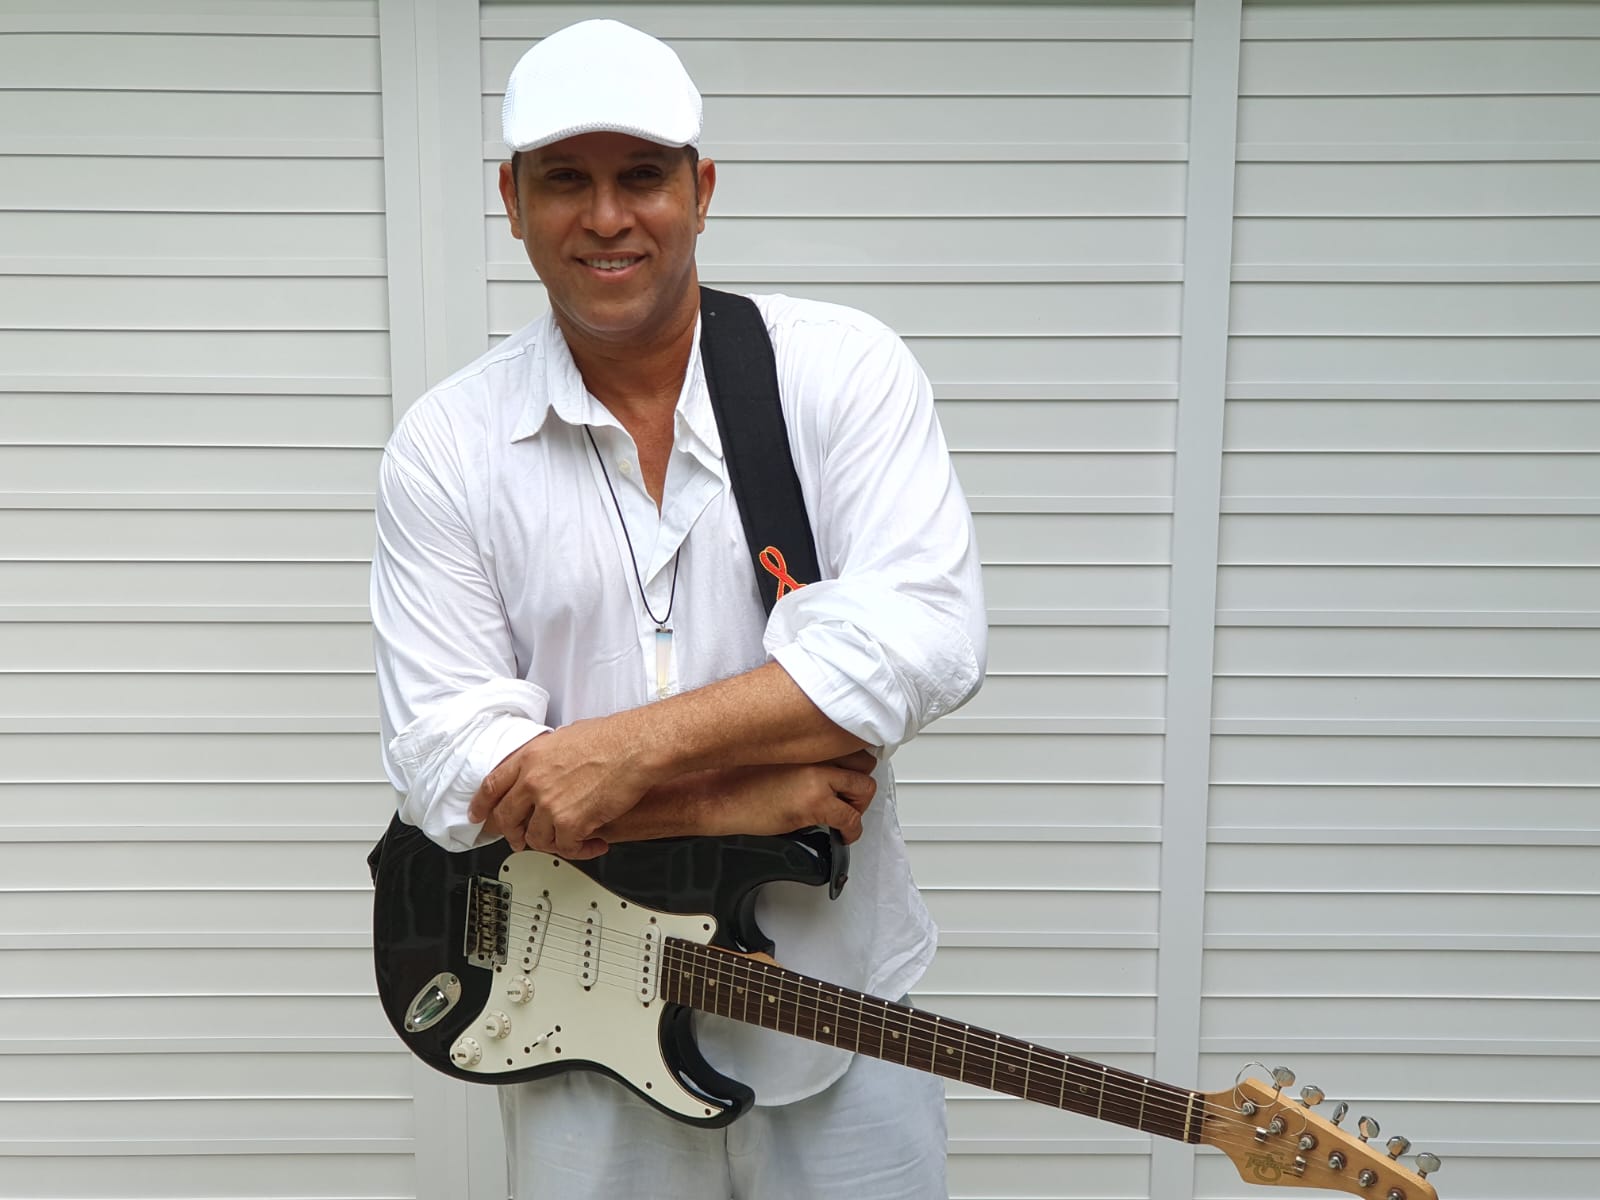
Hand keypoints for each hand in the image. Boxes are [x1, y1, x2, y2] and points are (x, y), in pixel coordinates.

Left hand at [469, 717, 649, 858]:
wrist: (635, 748)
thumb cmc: (611, 738)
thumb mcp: (565, 737)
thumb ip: (546, 758)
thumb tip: (547, 768)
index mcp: (529, 758)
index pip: (492, 786)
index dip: (482, 805)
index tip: (479, 816)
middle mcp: (533, 781)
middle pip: (507, 819)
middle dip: (512, 834)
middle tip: (520, 840)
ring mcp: (549, 804)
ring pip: (536, 838)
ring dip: (554, 843)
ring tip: (572, 839)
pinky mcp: (570, 823)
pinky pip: (566, 848)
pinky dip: (580, 850)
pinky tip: (593, 843)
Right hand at [598, 749, 879, 843]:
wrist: (713, 795)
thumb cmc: (732, 777)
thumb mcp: (770, 753)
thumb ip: (798, 752)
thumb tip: (816, 761)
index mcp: (804, 738)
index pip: (850, 741)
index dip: (853, 760)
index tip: (850, 770)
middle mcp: (814, 752)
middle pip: (864, 761)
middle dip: (858, 781)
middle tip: (849, 795)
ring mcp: (817, 777)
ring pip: (864, 789)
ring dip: (858, 805)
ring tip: (845, 814)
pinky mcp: (813, 804)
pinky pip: (851, 819)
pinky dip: (851, 831)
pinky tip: (841, 835)